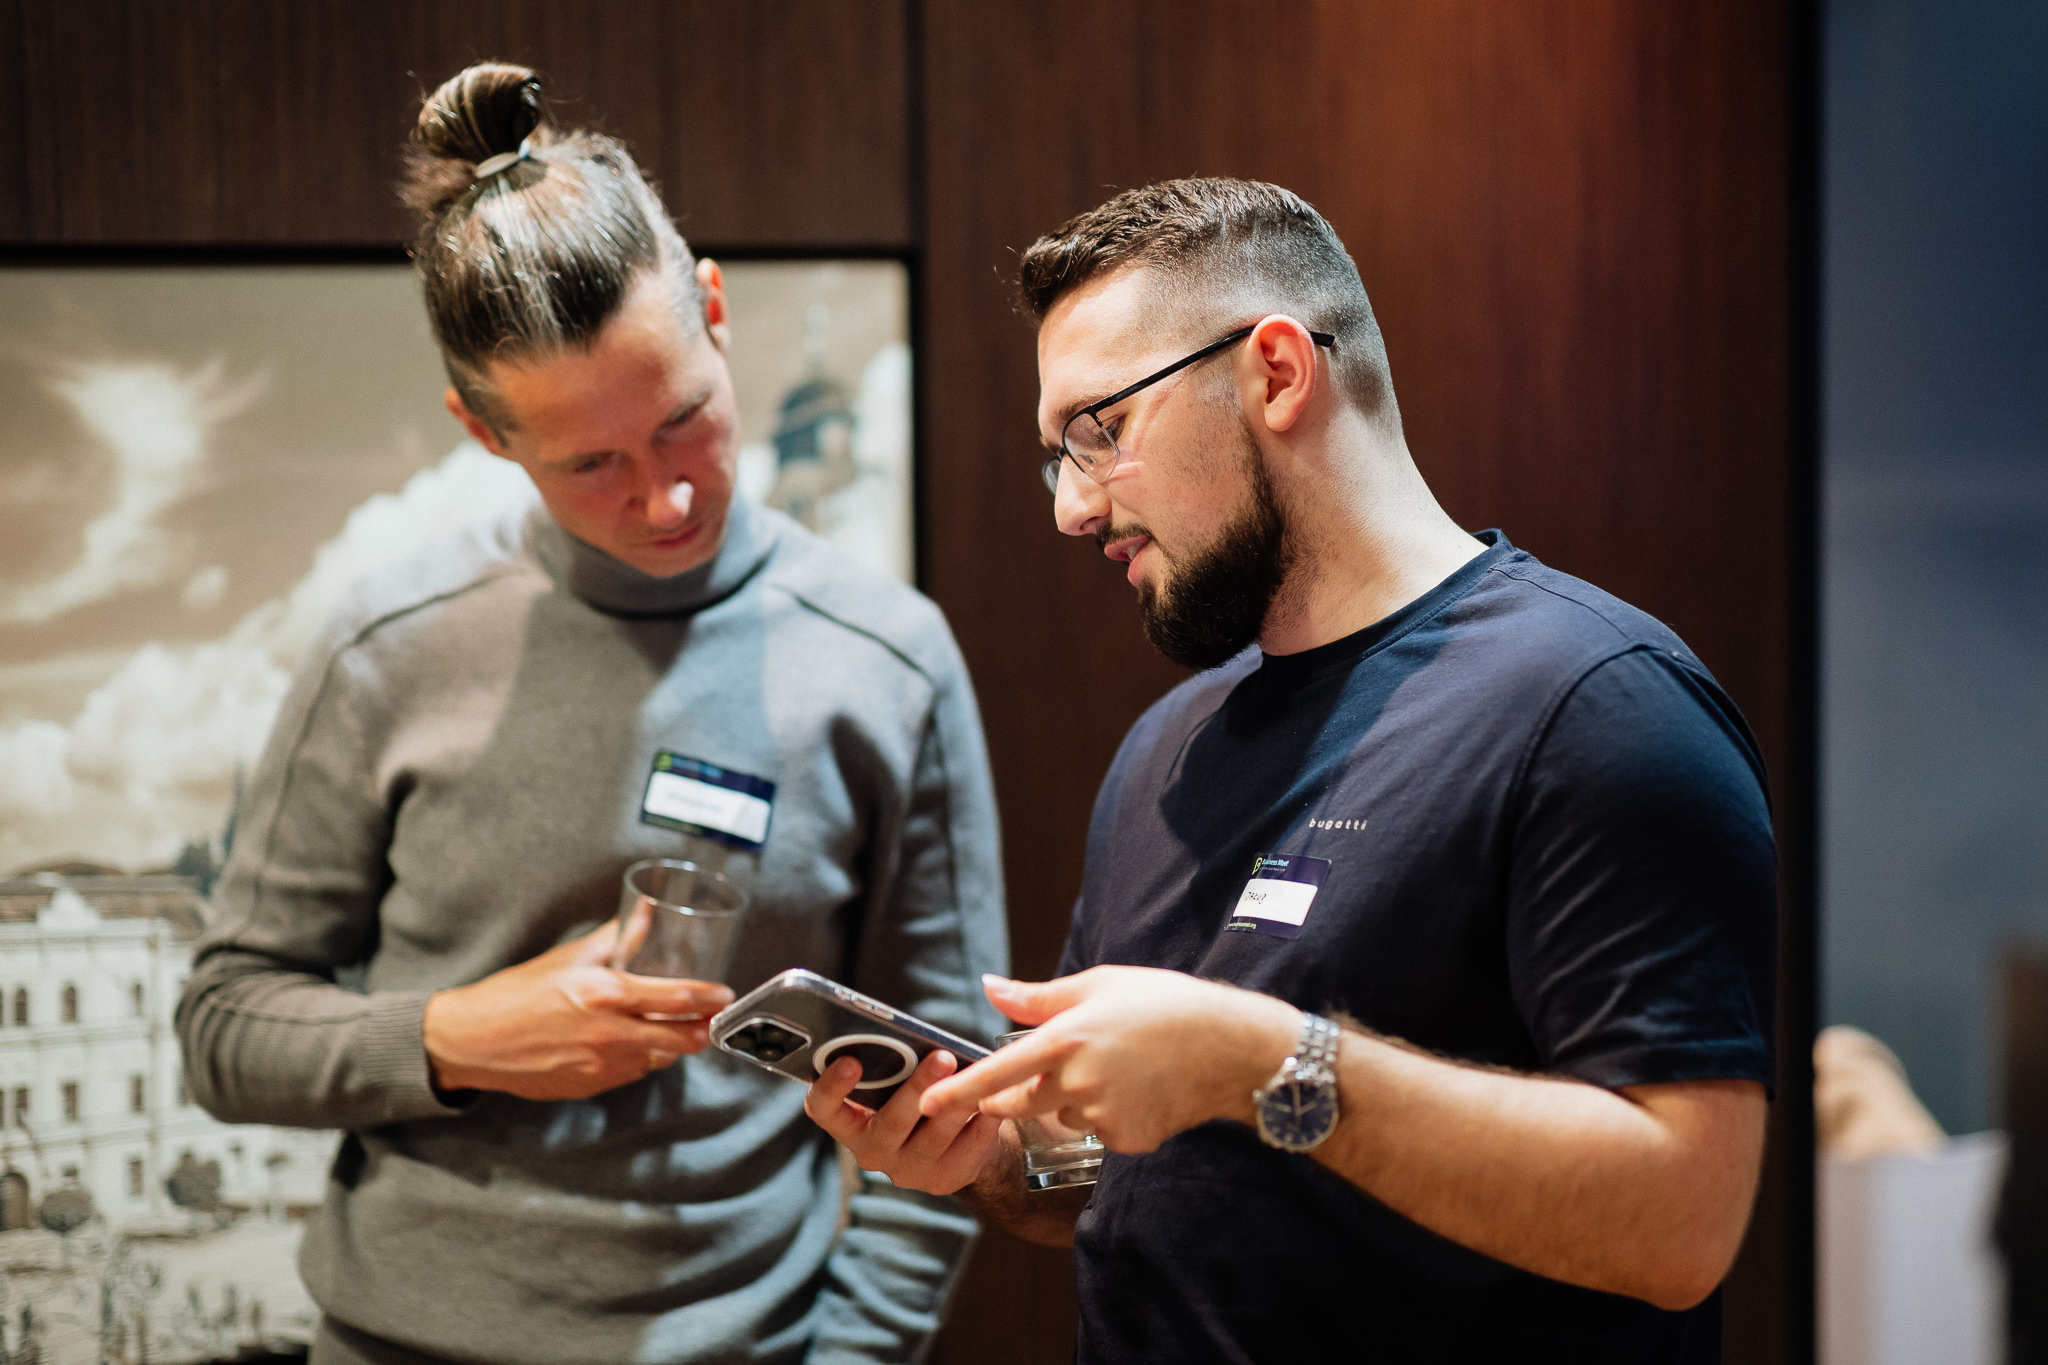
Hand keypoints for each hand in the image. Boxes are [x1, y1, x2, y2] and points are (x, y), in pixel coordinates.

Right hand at [423, 922, 734, 1099]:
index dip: (711, 998)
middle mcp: (611, 1034)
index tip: (724, 994)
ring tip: (675, 1028)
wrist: (472, 1041)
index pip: (680, 998)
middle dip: (705, 1030)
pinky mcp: (591, 1086)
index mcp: (607, 994)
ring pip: (659, 1058)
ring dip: (672, 1045)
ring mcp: (603, 1066)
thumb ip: (616, 938)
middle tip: (713, 1018)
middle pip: (683, 1039)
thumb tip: (647, 914)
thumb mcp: (569, 958)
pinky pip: (632, 1073)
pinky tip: (635, 1043)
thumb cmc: (515, 994)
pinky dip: (641, 1058)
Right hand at [804, 1048, 1005, 1195]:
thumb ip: (894, 1063)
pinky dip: (982, 1124)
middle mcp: (871, 1150)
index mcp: (849, 1121)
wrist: (955, 1140)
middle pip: (889, 1122)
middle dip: (917, 1088)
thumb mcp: (897, 1080)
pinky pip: (965, 1152)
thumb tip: (915, 1036)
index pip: (823, 1110)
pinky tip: (993, 1102)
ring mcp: (907, 1170)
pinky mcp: (942, 1180)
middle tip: (942, 1057)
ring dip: (956, 1106)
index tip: (850, 1061)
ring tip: (977, 1078)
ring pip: (932, 1138)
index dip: (830, 1088)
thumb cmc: (918, 1095)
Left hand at [920, 967, 1299, 1152]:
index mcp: (1064, 1040)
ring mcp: (1103, 1116)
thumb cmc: (1163, 1004)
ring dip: (1073, 1099)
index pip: (995, 1075)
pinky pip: (1101, 1131)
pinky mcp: (1127, 1139)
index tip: (926, 1104)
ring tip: (1117, 1066)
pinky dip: (1111, 1115)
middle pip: (1021, 1103)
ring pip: (1065, 1115)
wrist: (1230, 1047)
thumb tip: (989, 987)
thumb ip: (1037, 997)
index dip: (957, 1092)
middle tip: (1037, 1072)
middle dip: (1014, 1096)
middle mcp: (1077, 1083)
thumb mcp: (1098, 984)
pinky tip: (1140, 1089)